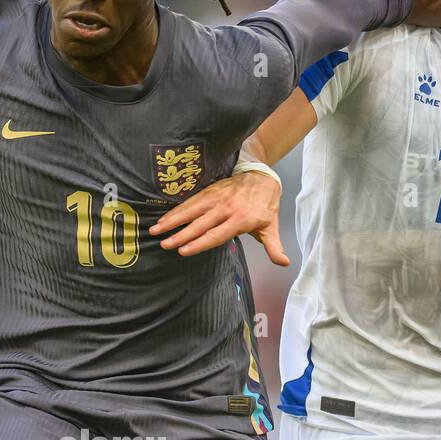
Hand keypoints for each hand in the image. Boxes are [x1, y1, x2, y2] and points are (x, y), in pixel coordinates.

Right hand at [149, 171, 288, 266]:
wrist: (263, 176)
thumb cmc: (265, 205)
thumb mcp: (271, 227)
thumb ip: (274, 247)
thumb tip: (283, 263)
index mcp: (241, 219)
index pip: (217, 234)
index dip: (200, 243)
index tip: (184, 251)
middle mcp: (226, 208)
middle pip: (200, 223)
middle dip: (181, 235)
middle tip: (165, 244)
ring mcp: (216, 198)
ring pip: (191, 210)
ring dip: (173, 220)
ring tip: (156, 230)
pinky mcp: (210, 190)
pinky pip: (191, 201)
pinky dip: (176, 210)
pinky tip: (164, 218)